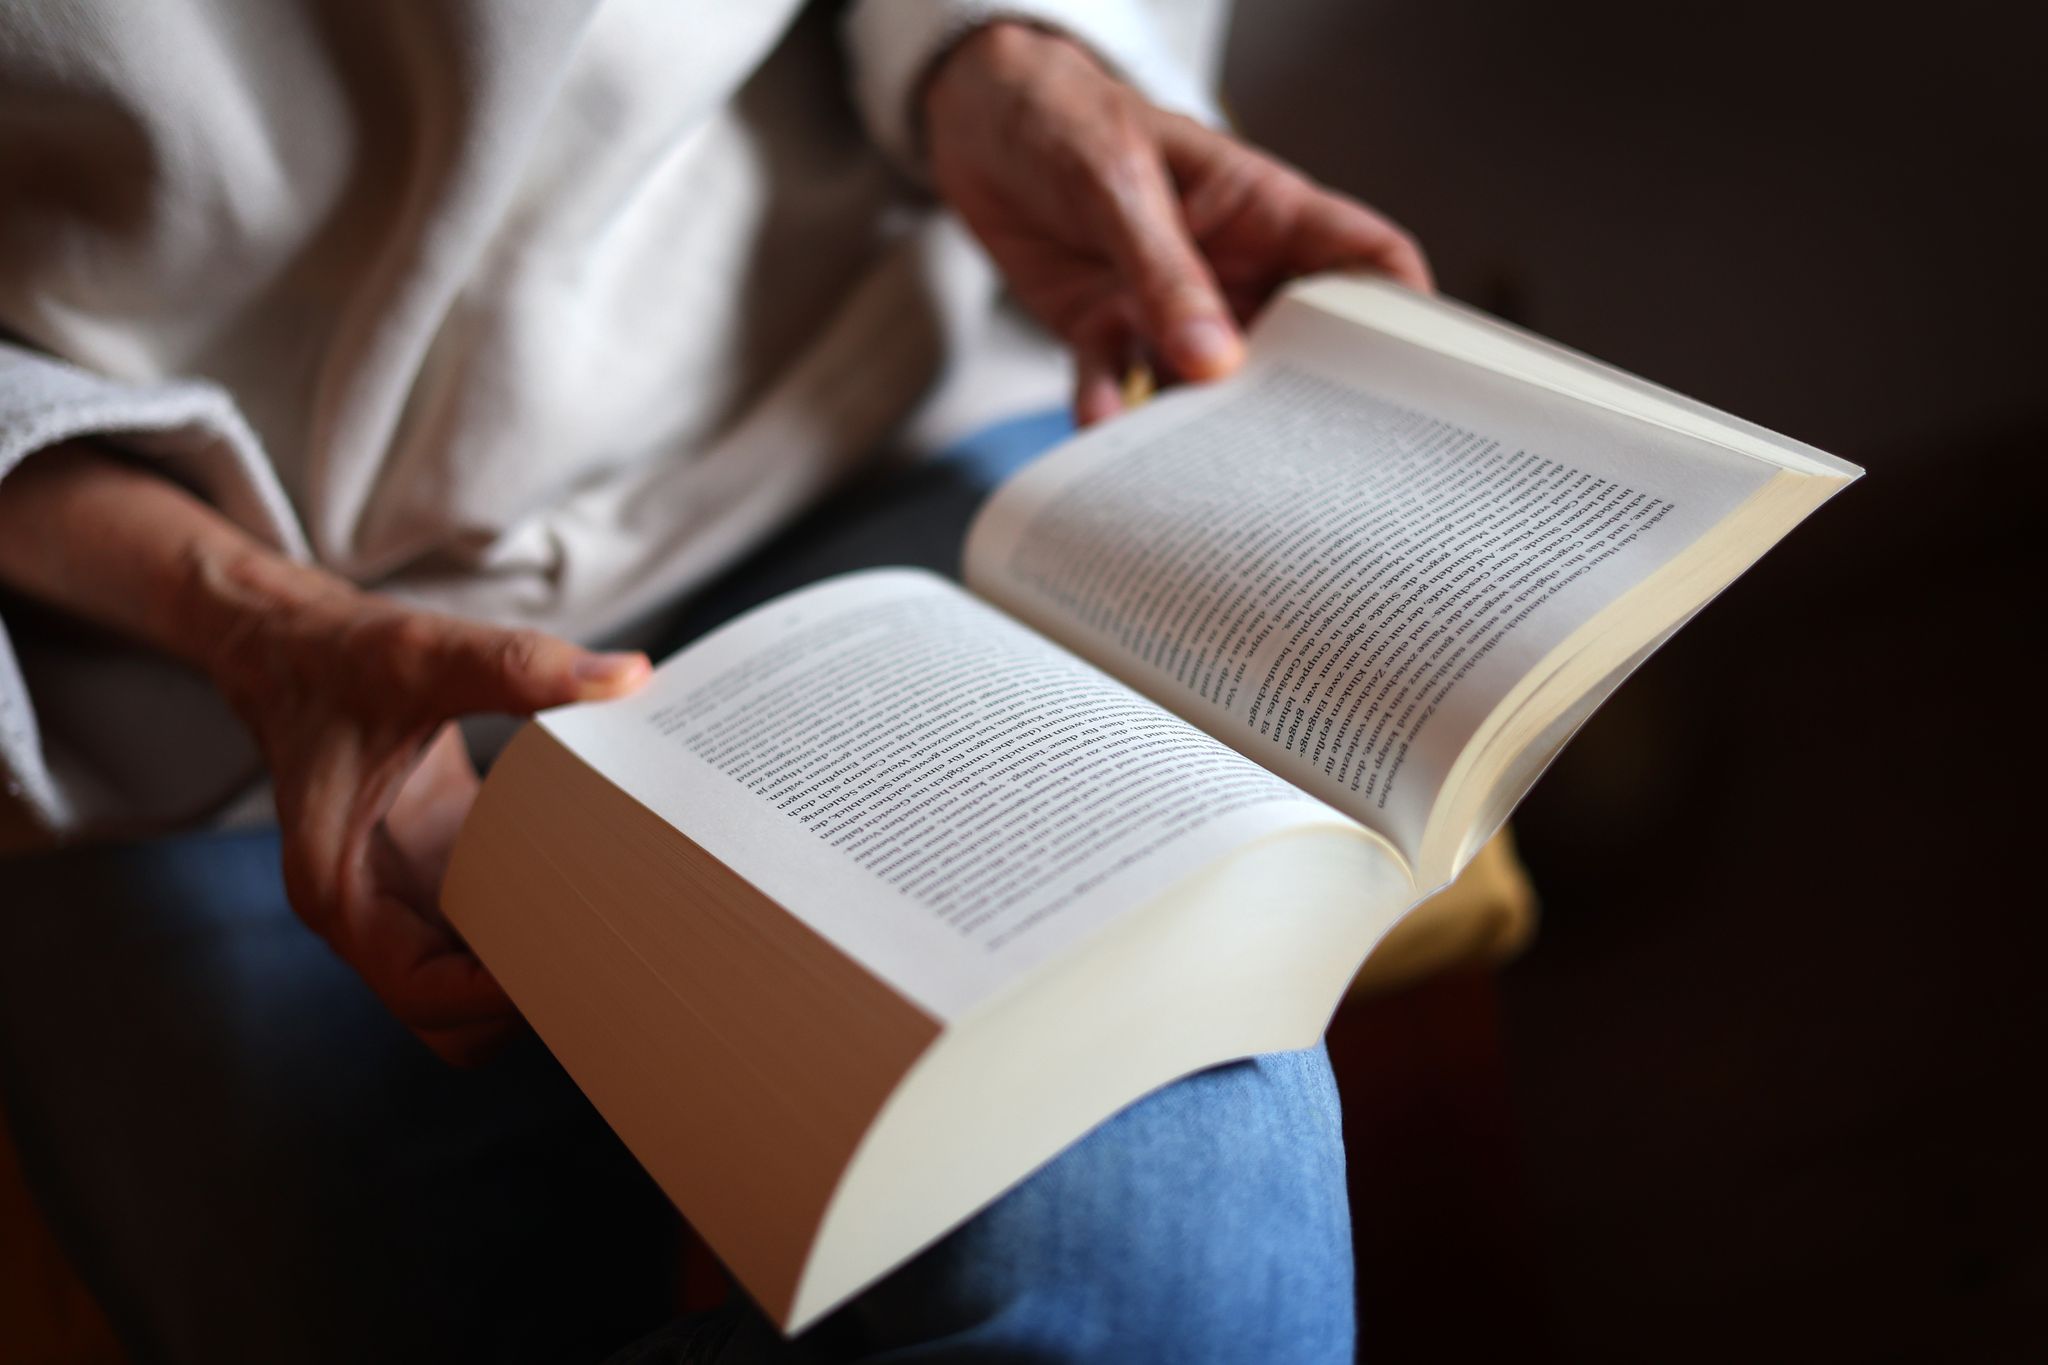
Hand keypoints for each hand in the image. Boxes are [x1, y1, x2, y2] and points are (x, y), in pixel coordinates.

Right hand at [195, 553, 649, 1063]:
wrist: (289, 644)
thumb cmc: (337, 657)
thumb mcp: (423, 652)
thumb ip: (516, 666)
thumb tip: (624, 677)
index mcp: (342, 890)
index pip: (425, 994)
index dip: (501, 997)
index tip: (580, 961)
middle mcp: (369, 913)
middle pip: (453, 1020)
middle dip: (524, 1006)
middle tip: (610, 955)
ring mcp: (403, 900)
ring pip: (471, 992)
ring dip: (532, 978)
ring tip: (612, 933)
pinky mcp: (436, 874)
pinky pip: (488, 937)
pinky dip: (535, 931)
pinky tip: (596, 890)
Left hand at [924, 22, 1431, 424]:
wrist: (978, 119)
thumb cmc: (1065, 116)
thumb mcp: (1120, 185)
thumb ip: (1165, 274)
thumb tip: (1212, 361)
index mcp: (1265, 212)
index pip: (1365, 261)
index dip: (1404, 316)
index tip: (1418, 382)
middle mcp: (1231, 268)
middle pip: (1297, 348)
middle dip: (1302, 403)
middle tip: (1304, 460)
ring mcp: (1172, 306)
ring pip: (1210, 385)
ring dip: (1203, 425)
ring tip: (1200, 467)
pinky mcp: (1109, 330)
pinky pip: (1122, 387)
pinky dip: (1112, 413)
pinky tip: (1102, 428)